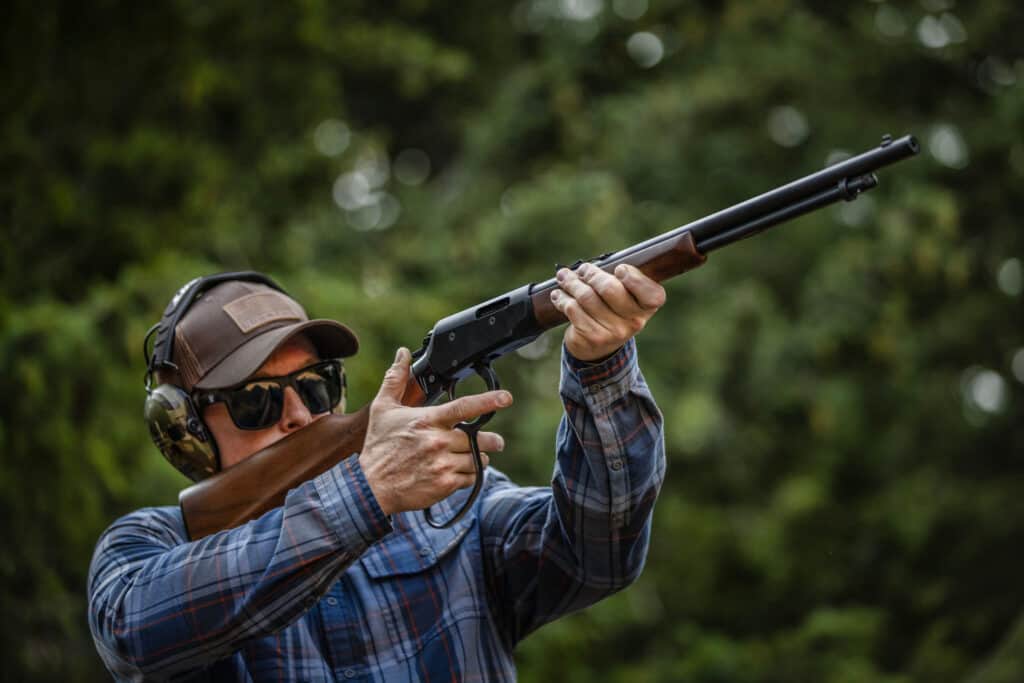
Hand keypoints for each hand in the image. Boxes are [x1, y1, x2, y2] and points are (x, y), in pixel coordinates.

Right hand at [359, 348, 511, 515]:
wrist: (371, 487)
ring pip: (477, 460)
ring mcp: (443, 464)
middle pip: (479, 438)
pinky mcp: (445, 485)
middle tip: (494, 441)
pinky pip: (471, 479)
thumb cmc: (378, 447)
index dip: (488, 401)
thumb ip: (396, 379)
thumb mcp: (383, 409)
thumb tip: (402, 354)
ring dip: (478, 458)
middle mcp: (438, 442)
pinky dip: (469, 476)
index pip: (464, 407)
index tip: (506, 398)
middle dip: (491, 441)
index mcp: (427, 420)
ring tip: (470, 457)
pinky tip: (457, 472)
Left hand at [550, 263, 666, 361]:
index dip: (634, 278)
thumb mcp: (625, 295)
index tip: (619, 269)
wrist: (599, 347)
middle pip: (609, 288)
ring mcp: (614, 332)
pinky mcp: (593, 337)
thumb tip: (589, 266)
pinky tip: (558, 295)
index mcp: (648, 307)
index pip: (651, 293)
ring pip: (586, 297)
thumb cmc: (612, 309)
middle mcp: (635, 322)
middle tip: (582, 269)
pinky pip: (573, 310)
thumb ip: (620, 278)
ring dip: (571, 283)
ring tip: (563, 276)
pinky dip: (563, 298)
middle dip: (591, 274)